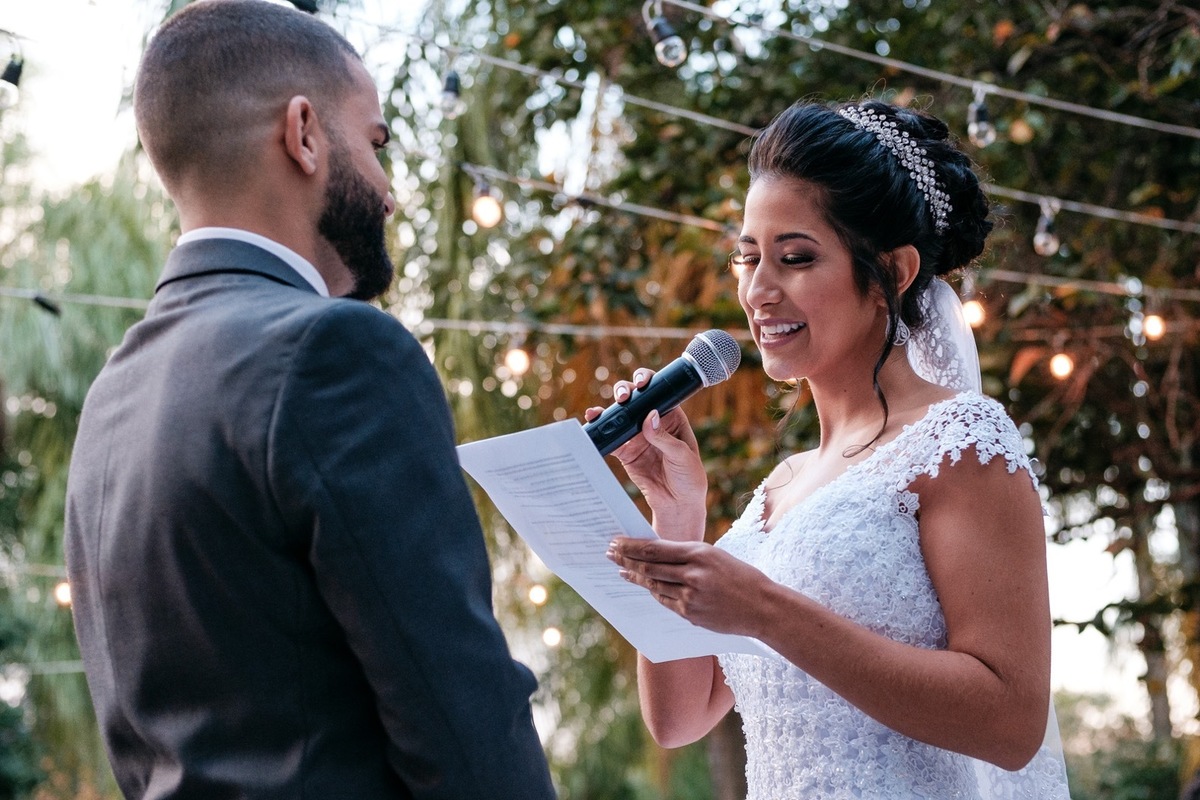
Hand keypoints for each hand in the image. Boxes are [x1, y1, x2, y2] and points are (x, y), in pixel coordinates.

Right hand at [585, 369, 706, 539]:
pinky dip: (601, 431)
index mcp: (672, 417)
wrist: (677, 504)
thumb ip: (665, 438)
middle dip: (626, 392)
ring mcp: (637, 436)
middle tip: (623, 397)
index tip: (642, 383)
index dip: (648, 382)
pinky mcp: (625, 451)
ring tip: (599, 411)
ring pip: (620, 416)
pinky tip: (593, 424)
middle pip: (636, 398)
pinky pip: (611, 439)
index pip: (659, 392)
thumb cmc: (689, 477)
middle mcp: (652, 422)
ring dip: (609, 409)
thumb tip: (650, 416)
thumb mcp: (683, 456)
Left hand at [606, 536, 770, 636]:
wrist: (762, 607)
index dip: (631, 546)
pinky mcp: (691, 615)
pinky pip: (665, 602)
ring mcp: (690, 597)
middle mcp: (692, 574)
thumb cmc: (740, 577)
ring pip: (654, 586)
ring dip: (635, 579)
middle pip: (648, 567)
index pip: (654, 549)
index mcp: (699, 553)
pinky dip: (654, 593)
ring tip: (622, 572)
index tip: (616, 542)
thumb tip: (656, 554)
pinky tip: (646, 588)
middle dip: (625, 560)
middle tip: (609, 554)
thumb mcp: (715, 556)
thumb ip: (687, 556)